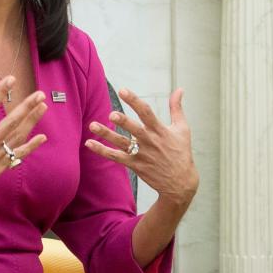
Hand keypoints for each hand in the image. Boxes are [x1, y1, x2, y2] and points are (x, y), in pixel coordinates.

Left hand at [86, 87, 198, 204]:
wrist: (180, 182)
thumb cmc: (181, 152)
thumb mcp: (183, 128)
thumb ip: (177, 108)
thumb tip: (179, 89)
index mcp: (161, 131)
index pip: (147, 113)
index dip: (135, 101)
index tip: (123, 90)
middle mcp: (150, 142)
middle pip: (134, 129)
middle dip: (124, 122)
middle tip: (112, 114)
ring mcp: (142, 154)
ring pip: (122, 143)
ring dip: (107, 134)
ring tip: (93, 125)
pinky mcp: (135, 165)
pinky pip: (116, 157)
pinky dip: (102, 151)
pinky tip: (89, 143)